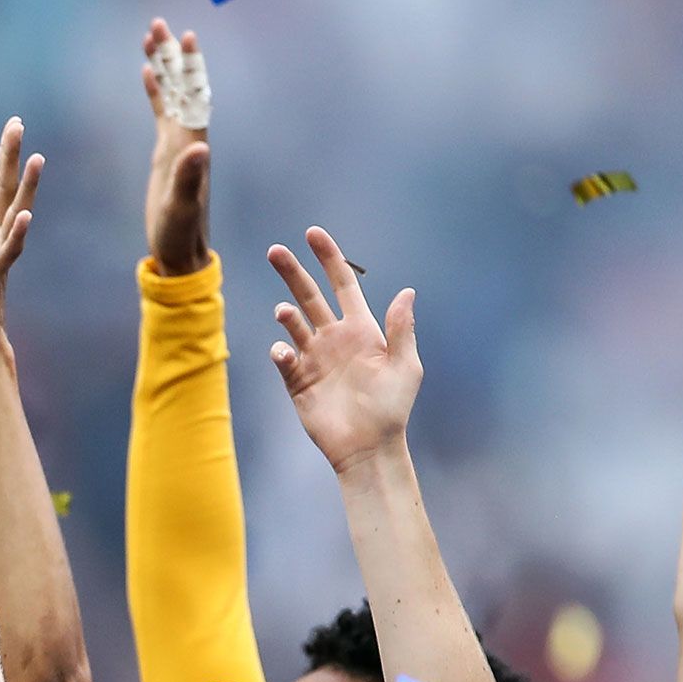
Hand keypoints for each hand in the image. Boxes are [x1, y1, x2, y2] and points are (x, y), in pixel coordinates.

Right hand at [141, 20, 211, 276]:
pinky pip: (162, 113)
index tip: (184, 37)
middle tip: (158, 23)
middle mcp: (188, 138)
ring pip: (172, 95)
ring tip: (151, 37)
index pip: (192, 96)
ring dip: (163, 67)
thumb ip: (190, 177)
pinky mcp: (166, 153)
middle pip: (182, 86)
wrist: (181, 251)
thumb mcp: (182, 206)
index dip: (189, 67)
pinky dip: (155, 92)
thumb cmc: (181, 232)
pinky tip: (146, 75)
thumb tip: (200, 146)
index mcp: (192, 145)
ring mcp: (178, 144)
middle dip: (171, 56)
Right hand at [267, 226, 419, 475]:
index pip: (341, 285)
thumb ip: (401, 329)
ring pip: (293, 325)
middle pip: (309, 296)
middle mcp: (334, 339)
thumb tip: (407, 292)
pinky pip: (284, 359)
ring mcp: (314, 359)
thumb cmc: (393, 408)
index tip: (312, 234)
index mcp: (361, 329)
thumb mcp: (406, 366)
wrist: (369, 447)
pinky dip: (282, 352)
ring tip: (284, 312)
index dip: (328, 258)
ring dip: (287, 314)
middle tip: (275, 250)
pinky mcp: (297, 382)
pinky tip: (285, 354)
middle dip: (292, 272)